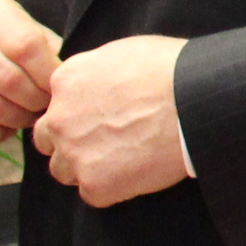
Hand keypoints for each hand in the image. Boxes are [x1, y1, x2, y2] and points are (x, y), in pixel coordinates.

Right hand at [0, 0, 59, 148]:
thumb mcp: (18, 26)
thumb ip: (44, 46)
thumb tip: (66, 78)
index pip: (26, 45)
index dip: (48, 73)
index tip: (57, 85)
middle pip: (7, 79)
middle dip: (35, 100)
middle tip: (44, 106)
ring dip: (15, 119)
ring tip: (26, 116)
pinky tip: (2, 128)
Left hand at [33, 34, 191, 206]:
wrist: (197, 101)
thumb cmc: (172, 70)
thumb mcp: (123, 52)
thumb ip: (95, 72)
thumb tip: (97, 85)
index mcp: (65, 81)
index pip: (54, 105)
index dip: (76, 113)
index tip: (99, 117)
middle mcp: (59, 118)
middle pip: (49, 139)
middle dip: (71, 141)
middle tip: (107, 140)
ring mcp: (74, 153)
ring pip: (64, 170)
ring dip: (87, 166)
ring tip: (124, 159)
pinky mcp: (95, 184)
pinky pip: (93, 193)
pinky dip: (113, 187)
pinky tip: (138, 171)